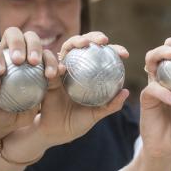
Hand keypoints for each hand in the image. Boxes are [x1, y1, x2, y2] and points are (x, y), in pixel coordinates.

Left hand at [0, 27, 57, 135]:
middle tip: (21, 61)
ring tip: (36, 64)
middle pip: (13, 33)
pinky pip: (50, 57)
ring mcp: (26, 55)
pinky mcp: (42, 64)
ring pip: (33, 39)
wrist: (9, 121)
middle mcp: (7, 51)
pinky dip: (53, 63)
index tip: (0, 71)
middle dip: (18, 43)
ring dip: (36, 48)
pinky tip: (54, 74)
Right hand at [18, 31, 129, 147]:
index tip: (124, 54)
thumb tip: (125, 92)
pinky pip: (48, 64)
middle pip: (85, 44)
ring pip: (67, 47)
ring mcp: (60, 69)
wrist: (54, 133)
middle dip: (93, 37)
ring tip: (83, 45)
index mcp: (89, 75)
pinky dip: (53, 64)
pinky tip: (59, 69)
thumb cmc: (76, 123)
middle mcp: (76, 68)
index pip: (103, 56)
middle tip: (103, 41)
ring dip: (74, 42)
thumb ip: (110, 106)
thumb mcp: (95, 115)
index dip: (114, 50)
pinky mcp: (44, 75)